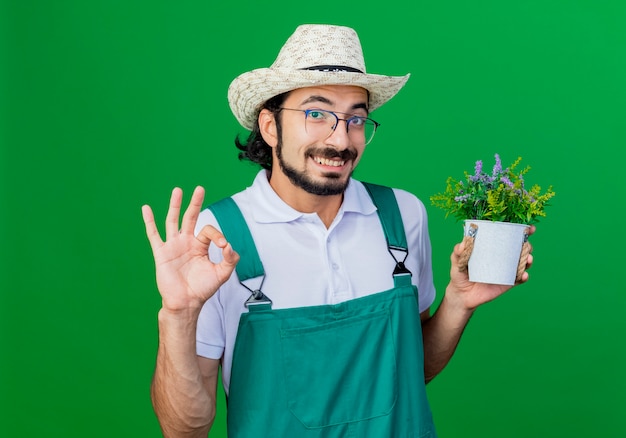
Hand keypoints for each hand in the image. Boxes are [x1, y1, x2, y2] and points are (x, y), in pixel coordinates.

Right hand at [142, 186, 238, 312]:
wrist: (186, 303)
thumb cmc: (202, 289)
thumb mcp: (222, 273)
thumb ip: (230, 259)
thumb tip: (229, 245)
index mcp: (200, 245)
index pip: (208, 230)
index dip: (217, 234)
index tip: (223, 245)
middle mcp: (186, 242)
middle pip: (190, 217)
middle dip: (195, 203)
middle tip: (200, 189)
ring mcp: (173, 246)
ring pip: (172, 221)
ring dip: (175, 205)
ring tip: (178, 190)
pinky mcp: (161, 253)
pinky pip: (153, 234)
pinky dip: (149, 221)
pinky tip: (146, 209)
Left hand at [446, 225, 535, 311]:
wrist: (462, 295)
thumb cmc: (459, 274)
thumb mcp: (457, 261)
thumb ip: (458, 252)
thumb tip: (464, 243)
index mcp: (492, 248)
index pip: (506, 236)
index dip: (519, 230)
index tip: (528, 227)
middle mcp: (502, 258)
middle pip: (519, 248)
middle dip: (527, 244)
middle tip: (527, 244)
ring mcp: (506, 270)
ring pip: (523, 263)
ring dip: (529, 259)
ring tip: (528, 259)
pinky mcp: (507, 283)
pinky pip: (519, 279)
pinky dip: (524, 276)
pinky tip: (524, 275)